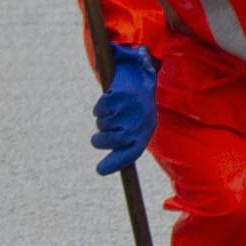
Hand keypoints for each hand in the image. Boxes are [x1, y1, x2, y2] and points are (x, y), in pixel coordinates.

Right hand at [91, 45, 156, 175]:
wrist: (140, 74)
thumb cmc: (138, 107)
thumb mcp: (138, 126)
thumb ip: (124, 145)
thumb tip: (102, 170)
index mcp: (147, 131)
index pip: (131, 153)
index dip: (114, 164)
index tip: (99, 171)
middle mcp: (139, 122)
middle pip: (108, 141)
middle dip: (100, 140)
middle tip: (98, 138)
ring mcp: (129, 109)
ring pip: (102, 124)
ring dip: (103, 119)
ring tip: (114, 109)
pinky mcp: (118, 96)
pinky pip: (99, 110)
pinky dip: (100, 107)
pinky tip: (111, 99)